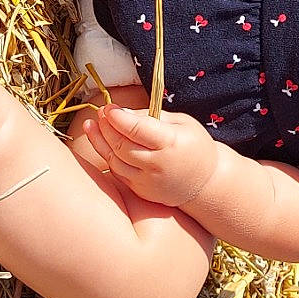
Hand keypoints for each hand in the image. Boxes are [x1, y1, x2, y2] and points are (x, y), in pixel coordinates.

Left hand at [81, 106, 218, 205]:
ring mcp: (148, 181)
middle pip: (122, 145)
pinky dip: (107, 156)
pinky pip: (118, 172)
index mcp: (171, 144)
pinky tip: (101, 141)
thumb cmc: (195, 147)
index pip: (137, 129)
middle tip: (101, 111)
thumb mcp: (182, 123)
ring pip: (115, 160)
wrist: (206, 184)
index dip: (118, 117)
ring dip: (100, 141)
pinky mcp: (141, 190)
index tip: (109, 106)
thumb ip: (152, 116)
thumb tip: (122, 112)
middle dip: (107, 126)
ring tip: (92, 124)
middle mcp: (158, 165)